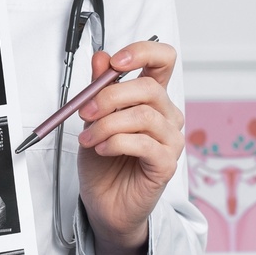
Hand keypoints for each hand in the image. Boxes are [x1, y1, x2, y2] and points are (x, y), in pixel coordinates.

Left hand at [74, 39, 183, 254]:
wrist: (103, 201)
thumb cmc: (103, 160)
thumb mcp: (93, 117)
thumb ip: (98, 88)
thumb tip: (101, 57)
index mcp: (152, 98)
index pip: (163, 60)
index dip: (143, 53)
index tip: (117, 62)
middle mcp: (167, 115)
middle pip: (149, 88)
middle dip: (110, 95)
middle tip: (85, 110)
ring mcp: (170, 140)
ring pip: (144, 116)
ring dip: (108, 124)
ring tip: (89, 138)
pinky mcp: (166, 164)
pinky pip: (144, 144)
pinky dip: (116, 143)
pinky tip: (102, 150)